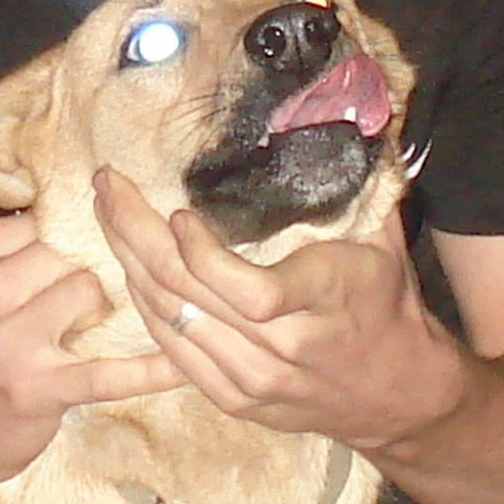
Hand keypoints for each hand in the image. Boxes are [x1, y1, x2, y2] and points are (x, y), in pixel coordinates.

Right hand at [0, 212, 184, 484]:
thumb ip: (25, 246)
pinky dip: (150, 370)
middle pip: (70, 251)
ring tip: (93, 327)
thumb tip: (102, 203)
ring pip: (88, 290)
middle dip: (91, 269)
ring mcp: (10, 344)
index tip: (89, 246)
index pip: (47, 218)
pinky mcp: (40, 389)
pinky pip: (109, 372)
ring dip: (104, 308)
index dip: (78, 232)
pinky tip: (182, 367)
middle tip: (91, 296)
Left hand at [92, 169, 463, 451]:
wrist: (397, 395)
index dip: (204, 257)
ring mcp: (253, 380)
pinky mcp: (232, 398)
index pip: (253, 292)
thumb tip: (339, 105)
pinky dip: (143, 303)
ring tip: (106, 212)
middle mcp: (283, 348)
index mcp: (323, 299)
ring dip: (127, 262)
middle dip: (136, 234)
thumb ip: (359, 177)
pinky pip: (170, 349)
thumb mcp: (382, 238)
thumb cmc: (383, 300)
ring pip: (168, 320)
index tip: (179, 213)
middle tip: (108, 185)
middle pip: (189, 295)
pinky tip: (126, 265)